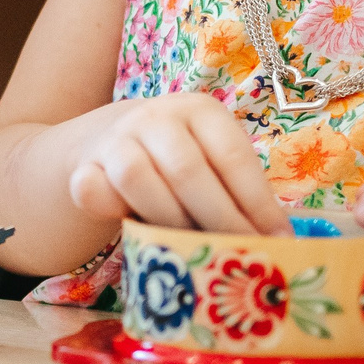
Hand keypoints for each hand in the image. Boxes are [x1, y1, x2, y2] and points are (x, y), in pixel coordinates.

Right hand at [67, 93, 290, 234]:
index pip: (232, 156)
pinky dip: (110, 211)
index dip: (257, 202)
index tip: (277, 240)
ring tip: (192, 249)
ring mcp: (115, 139)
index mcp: (200, 110)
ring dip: (168, 220)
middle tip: (238, 253)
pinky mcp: (83, 166)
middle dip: (218, 220)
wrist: (109, 142)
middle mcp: (155, 116)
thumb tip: (280, 241)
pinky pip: (90, 190)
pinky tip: (136, 233)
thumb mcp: (211, 160)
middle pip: (187, 170)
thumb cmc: (179, 161)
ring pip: (137, 178)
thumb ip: (237, 192)